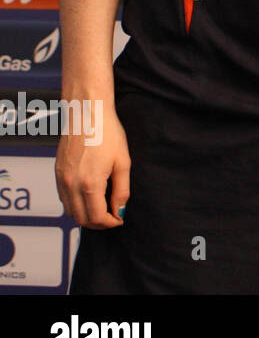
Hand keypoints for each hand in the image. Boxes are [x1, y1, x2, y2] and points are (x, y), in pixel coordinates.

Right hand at [55, 101, 130, 228]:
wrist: (87, 114)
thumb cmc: (107, 134)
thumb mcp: (123, 163)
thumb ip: (121, 190)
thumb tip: (119, 210)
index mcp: (89, 183)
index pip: (96, 217)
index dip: (110, 223)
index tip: (119, 219)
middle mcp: (71, 184)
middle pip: (80, 219)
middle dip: (98, 223)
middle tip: (112, 217)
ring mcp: (61, 179)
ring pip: (70, 211)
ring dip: (85, 216)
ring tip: (102, 209)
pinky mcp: (57, 173)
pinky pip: (63, 198)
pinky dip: (75, 205)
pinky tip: (89, 198)